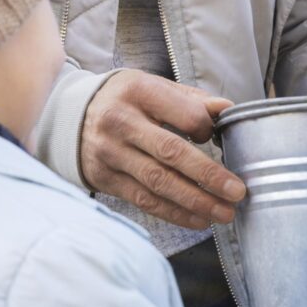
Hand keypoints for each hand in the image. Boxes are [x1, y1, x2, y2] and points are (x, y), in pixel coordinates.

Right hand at [81, 70, 245, 228]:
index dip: (205, 129)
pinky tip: (199, 219)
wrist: (69, 116)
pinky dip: (175, 213)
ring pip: (158, 183)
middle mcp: (120, 122)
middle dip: (209, 176)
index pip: (183, 114)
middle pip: (171, 153)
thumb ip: (191, 100)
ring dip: (196, 201)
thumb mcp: (153, 87)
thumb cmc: (125, 100)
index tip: (215, 138)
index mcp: (138, 91)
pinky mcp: (105, 179)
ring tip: (224, 212)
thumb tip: (228, 110)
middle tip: (238, 192)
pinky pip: (145, 201)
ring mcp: (110, 153)